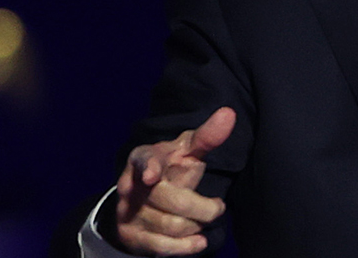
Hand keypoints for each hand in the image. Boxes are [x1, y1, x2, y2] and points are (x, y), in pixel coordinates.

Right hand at [115, 107, 235, 255]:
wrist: (143, 198)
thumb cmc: (172, 168)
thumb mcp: (187, 150)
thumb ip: (207, 136)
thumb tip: (229, 113)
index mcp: (144, 157)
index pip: (145, 160)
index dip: (148, 167)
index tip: (152, 176)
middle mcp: (132, 185)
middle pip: (170, 200)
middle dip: (203, 208)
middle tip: (219, 207)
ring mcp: (129, 211)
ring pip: (170, 225)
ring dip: (196, 225)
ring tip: (205, 219)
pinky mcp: (132, 235)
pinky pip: (161, 246)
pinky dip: (185, 246)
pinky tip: (199, 241)